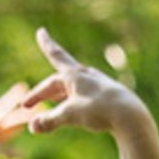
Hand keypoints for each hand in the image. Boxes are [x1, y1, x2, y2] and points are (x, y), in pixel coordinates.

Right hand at [20, 27, 148, 137]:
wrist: (130, 117)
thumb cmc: (100, 111)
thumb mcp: (71, 116)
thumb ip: (50, 120)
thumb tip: (32, 127)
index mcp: (75, 74)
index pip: (56, 56)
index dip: (46, 45)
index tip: (41, 32)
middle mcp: (86, 76)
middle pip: (57, 82)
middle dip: (41, 94)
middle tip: (27, 104)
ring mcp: (98, 86)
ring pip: (72, 89)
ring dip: (58, 96)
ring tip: (52, 101)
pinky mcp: (107, 98)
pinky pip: (85, 97)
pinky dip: (74, 103)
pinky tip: (79, 107)